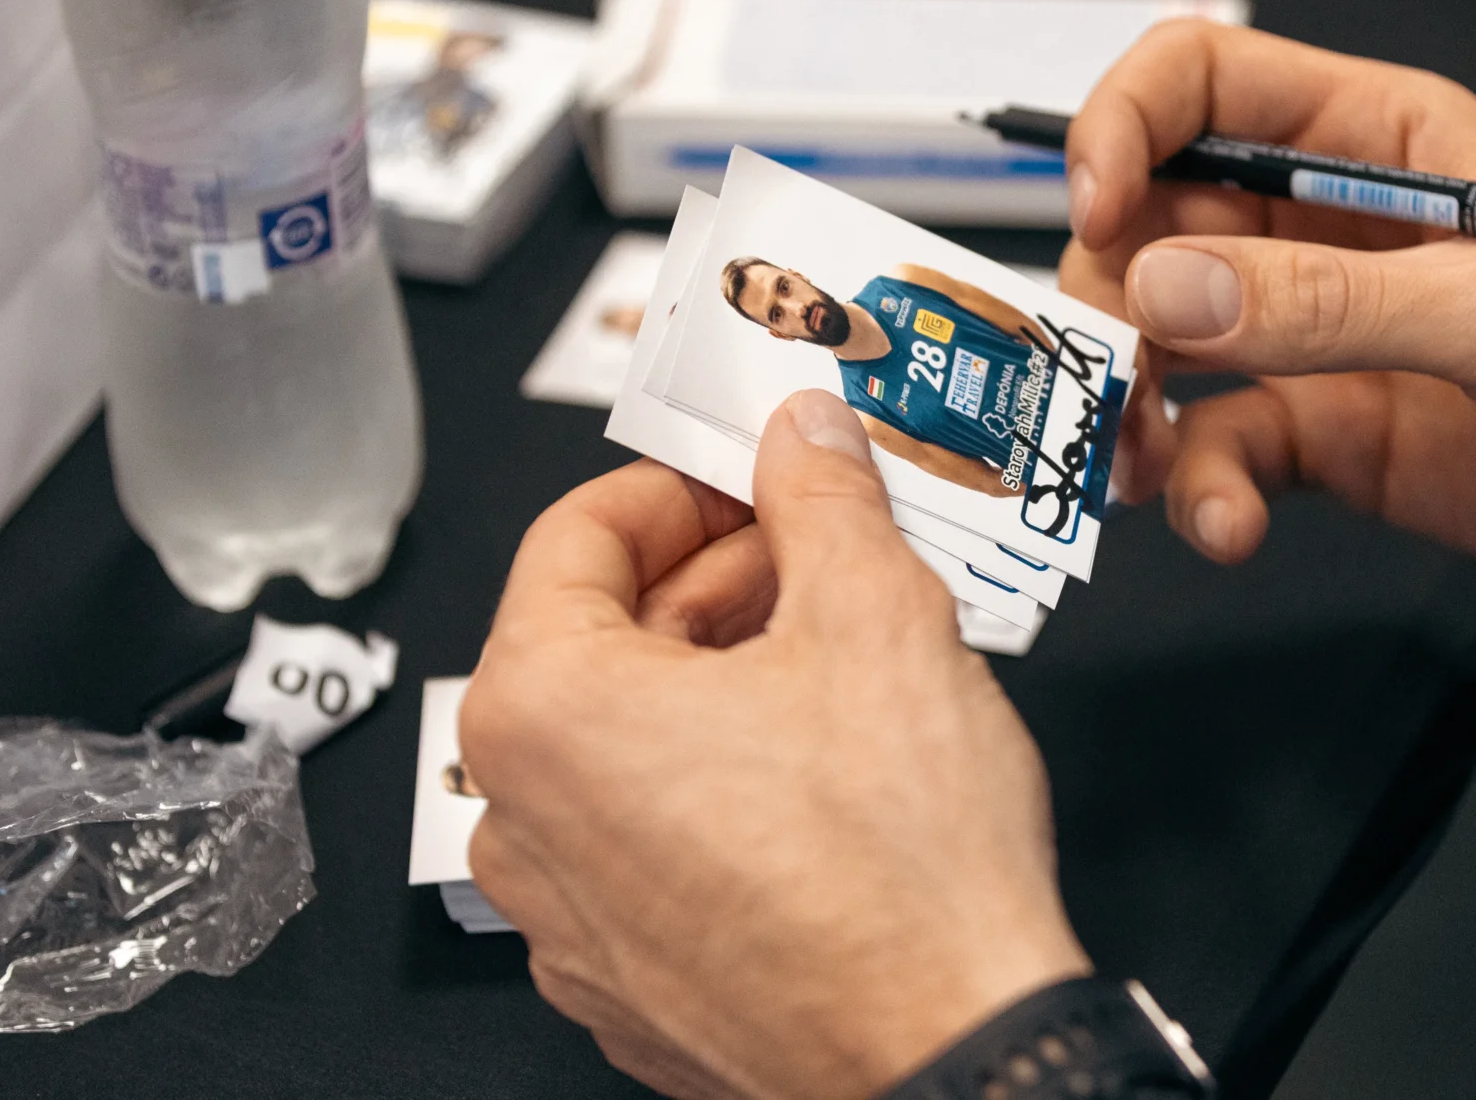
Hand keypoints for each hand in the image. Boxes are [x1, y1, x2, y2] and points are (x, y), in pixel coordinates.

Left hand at [462, 392, 1088, 1099]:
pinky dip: (721, 785)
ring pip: (632, 748)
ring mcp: (569, 922)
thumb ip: (823, 497)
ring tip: (842, 657)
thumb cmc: (899, 872)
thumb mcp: (877, 616)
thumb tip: (803, 438)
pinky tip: (826, 770)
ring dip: (726, 681)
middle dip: (721, 581)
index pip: (578, 537)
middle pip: (604, 642)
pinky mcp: (629, 986)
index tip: (754, 473)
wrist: (951, 1052)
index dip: (685, 484)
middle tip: (823, 550)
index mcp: (543, 713)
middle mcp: (524, 823)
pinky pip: (653, 845)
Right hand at [1060, 21, 1475, 600]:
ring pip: (1163, 338)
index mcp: (1376, 136)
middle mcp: (1327, 221)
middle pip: (1152, 217)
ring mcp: (1318, 328)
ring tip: (1143, 463)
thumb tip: (1168, 288)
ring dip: (1130, 400)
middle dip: (1112, 293)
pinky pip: (1215, 444)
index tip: (1094, 209)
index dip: (1124, 125)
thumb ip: (1329, 300)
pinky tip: (1224, 524)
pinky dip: (1198, 486)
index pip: (1199, 80)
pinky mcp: (1323, 428)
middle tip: (1114, 370)